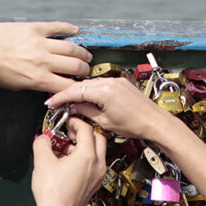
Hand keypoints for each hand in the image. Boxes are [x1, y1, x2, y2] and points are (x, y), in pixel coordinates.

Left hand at [0, 22, 91, 93]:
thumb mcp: (16, 86)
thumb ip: (36, 84)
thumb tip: (50, 85)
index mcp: (37, 79)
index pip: (67, 86)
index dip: (77, 88)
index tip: (80, 87)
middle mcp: (42, 61)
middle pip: (74, 67)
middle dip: (84, 70)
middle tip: (86, 70)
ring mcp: (39, 43)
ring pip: (70, 48)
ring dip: (81, 53)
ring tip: (85, 55)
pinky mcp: (33, 28)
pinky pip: (57, 27)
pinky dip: (69, 29)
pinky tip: (75, 31)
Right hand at [31, 117, 106, 205]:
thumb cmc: (53, 195)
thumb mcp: (42, 162)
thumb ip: (42, 144)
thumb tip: (43, 139)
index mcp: (87, 156)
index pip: (86, 130)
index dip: (75, 122)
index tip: (67, 122)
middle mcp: (97, 165)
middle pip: (98, 138)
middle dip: (84, 133)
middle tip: (70, 132)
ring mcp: (98, 176)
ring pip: (97, 152)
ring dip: (84, 146)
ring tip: (66, 149)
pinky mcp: (94, 184)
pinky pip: (94, 165)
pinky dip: (85, 159)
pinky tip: (68, 163)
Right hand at [44, 77, 178, 143]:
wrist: (154, 122)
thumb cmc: (135, 124)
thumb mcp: (104, 122)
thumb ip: (86, 111)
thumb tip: (73, 107)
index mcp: (103, 91)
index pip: (74, 91)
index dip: (60, 97)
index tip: (51, 102)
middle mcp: (110, 82)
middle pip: (81, 85)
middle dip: (68, 94)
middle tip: (57, 103)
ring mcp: (116, 81)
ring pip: (91, 84)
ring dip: (80, 92)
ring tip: (71, 103)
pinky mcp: (121, 83)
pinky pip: (101, 84)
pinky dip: (92, 91)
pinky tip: (88, 99)